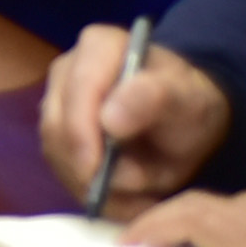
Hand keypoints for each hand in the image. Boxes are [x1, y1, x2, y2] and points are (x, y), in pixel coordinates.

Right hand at [38, 24, 234, 204]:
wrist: (186, 121)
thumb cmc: (189, 104)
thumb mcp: (188, 100)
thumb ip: (154, 100)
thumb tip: (109, 120)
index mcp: (99, 46)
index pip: (78, 88)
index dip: (81, 132)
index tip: (96, 170)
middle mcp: (68, 70)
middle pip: (57, 125)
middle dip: (89, 167)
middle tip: (134, 194)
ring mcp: (58, 103)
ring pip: (56, 153)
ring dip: (95, 186)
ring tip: (141, 198)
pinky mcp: (58, 136)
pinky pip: (63, 172)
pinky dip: (95, 193)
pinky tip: (128, 199)